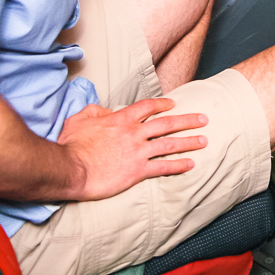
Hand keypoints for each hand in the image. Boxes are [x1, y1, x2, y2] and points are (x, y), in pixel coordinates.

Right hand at [57, 98, 207, 200]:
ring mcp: (138, 152)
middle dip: (187, 120)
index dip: (162, 104)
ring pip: (170, 144)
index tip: (173, 104)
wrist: (71, 168)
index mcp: (121, 119)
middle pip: (167, 123)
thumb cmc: (71, 145)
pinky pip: (163, 167)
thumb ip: (95, 111)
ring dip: (189, 142)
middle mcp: (134, 133)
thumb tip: (107, 111)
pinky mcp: (137, 171)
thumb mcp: (80, 119)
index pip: (148, 107)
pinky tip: (190, 164)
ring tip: (204, 140)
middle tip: (204, 119)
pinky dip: (178, 165)